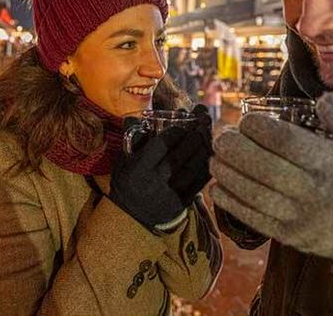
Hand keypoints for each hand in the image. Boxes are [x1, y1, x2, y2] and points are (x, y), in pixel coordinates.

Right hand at [110, 106, 212, 229]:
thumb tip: (138, 117)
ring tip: (207, 135)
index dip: (175, 132)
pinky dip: (206, 165)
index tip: (182, 123)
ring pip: (193, 168)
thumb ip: (132, 139)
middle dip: (193, 136)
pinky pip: (199, 182)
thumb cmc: (128, 181)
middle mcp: (154, 182)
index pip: (161, 145)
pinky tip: (209, 154)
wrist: (131, 216)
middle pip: (180, 155)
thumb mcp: (123, 160)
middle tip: (202, 124)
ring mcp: (170, 195)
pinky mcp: (182, 204)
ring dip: (203, 148)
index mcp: (138, 168)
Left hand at [209, 92, 332, 261]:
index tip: (247, 120)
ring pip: (254, 194)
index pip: (288, 143)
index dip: (260, 128)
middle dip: (235, 149)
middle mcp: (313, 193)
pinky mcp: (288, 235)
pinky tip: (216, 186)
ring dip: (227, 173)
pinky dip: (230, 203)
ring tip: (215, 157)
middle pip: (264, 168)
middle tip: (221, 136)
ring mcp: (299, 218)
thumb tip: (322, 99)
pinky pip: (253, 219)